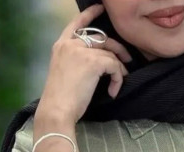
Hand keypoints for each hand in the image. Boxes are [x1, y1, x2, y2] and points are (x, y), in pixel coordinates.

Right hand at [36, 3, 131, 126]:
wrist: (57, 110)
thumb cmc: (60, 99)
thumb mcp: (65, 73)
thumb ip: (77, 62)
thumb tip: (98, 64)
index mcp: (61, 45)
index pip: (77, 23)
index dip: (90, 14)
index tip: (100, 8)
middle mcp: (71, 44)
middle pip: (101, 38)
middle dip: (117, 49)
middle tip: (126, 61)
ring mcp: (82, 52)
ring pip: (110, 54)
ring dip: (119, 69)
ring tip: (117, 83)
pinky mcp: (93, 63)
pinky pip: (114, 66)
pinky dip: (118, 79)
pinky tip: (112, 91)